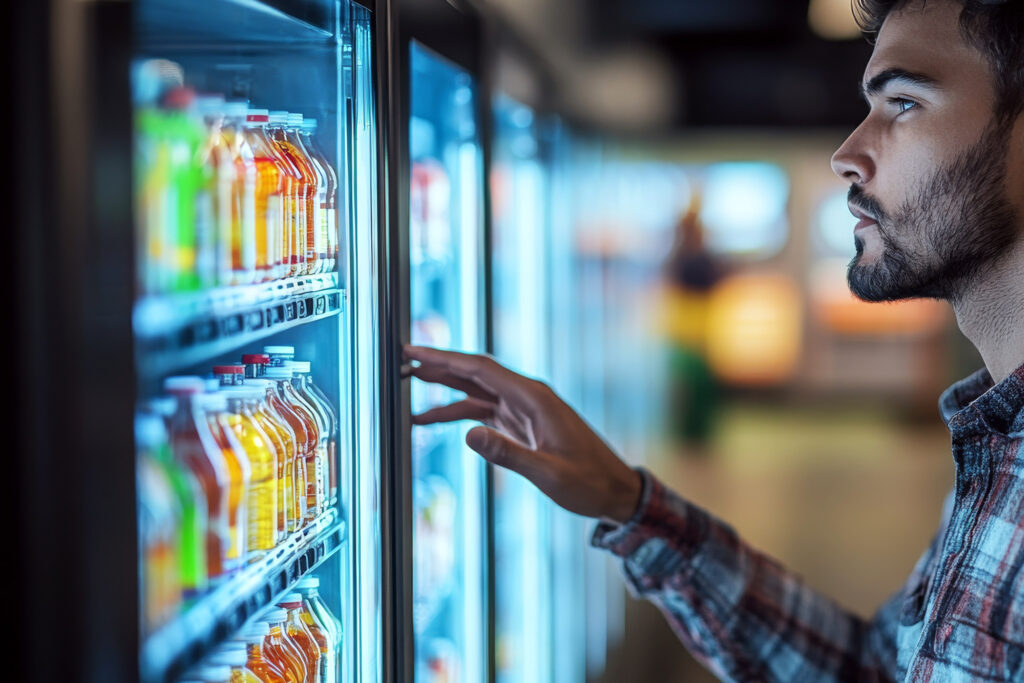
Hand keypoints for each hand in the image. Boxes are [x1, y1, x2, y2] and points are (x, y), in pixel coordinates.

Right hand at [404, 345, 642, 523]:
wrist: (614, 490)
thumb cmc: (589, 482)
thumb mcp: (548, 473)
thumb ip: (508, 454)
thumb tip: (468, 434)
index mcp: (533, 398)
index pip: (480, 369)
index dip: (443, 357)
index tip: (413, 351)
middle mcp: (526, 397)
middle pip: (474, 374)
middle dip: (437, 366)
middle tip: (401, 362)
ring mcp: (523, 410)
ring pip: (475, 391)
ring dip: (443, 389)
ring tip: (407, 387)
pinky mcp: (522, 425)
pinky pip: (483, 411)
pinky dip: (457, 413)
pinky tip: (432, 418)